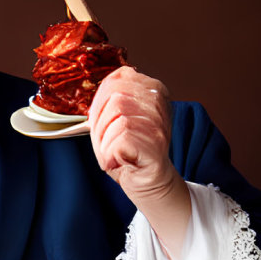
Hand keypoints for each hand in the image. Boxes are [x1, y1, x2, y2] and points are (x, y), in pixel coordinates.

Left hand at [88, 67, 190, 256]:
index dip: (101, 99)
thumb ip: (109, 97)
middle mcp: (159, 103)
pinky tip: (120, 159)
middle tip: (109, 140)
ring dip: (105, 141)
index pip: (118, 78)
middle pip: (115, 97)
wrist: (146, 181)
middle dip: (101, 122)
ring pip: (116, 118)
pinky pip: (119, 140)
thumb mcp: (115, 118)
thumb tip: (103, 86)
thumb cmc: (127, 150)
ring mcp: (159, 124)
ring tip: (115, 151)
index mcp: (153, 90)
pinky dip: (110, 154)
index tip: (101, 118)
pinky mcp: (154, 145)